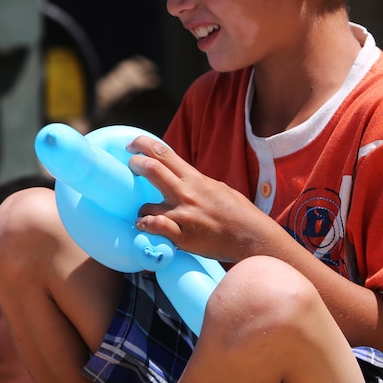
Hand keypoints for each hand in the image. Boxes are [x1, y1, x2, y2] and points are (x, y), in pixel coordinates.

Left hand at [126, 135, 280, 262]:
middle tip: (130, 168)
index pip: (163, 153)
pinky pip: (154, 228)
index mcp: (194, 179)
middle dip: (135, 165)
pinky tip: (145, 226)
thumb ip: (195, 182)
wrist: (253, 237)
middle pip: (151, 169)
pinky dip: (145, 226)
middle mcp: (186, 193)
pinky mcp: (182, 236)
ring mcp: (183, 215)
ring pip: (146, 205)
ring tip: (144, 214)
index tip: (131, 146)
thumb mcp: (216, 188)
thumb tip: (179, 177)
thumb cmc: (238, 212)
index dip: (142, 145)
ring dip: (140, 209)